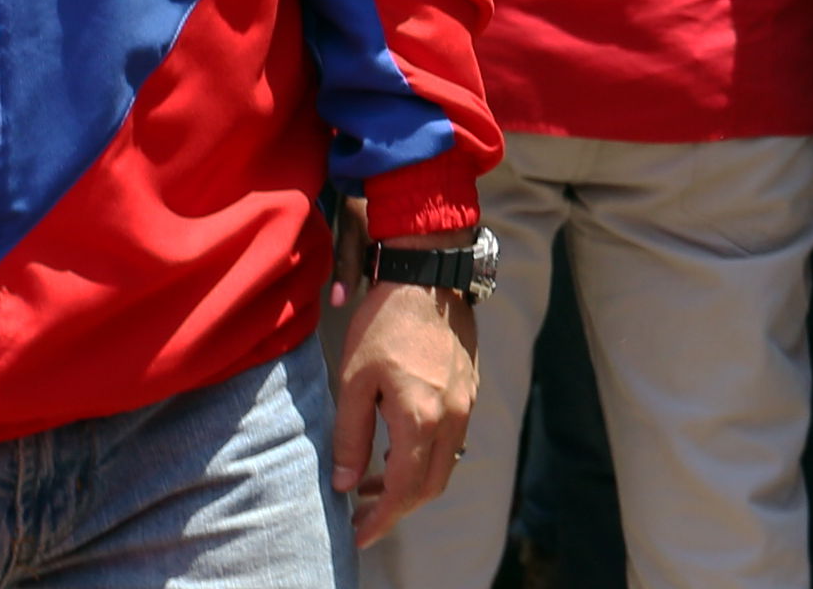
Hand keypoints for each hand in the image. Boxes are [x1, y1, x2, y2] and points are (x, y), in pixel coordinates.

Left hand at [331, 261, 479, 546]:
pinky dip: (424, 458)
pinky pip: (451, 441)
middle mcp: (452, 417)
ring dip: (410, 484)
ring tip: (369, 484)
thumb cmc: (385, 324)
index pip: (403, 489)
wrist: (429, 277)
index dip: (379, 519)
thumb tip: (344, 483)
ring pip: (444, 465)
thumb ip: (350, 436)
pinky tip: (396, 449)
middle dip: (396, 509)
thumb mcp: (354, 381)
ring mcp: (466, 404)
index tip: (357, 534)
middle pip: (430, 487)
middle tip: (361, 516)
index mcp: (421, 417)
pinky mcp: (469, 391)